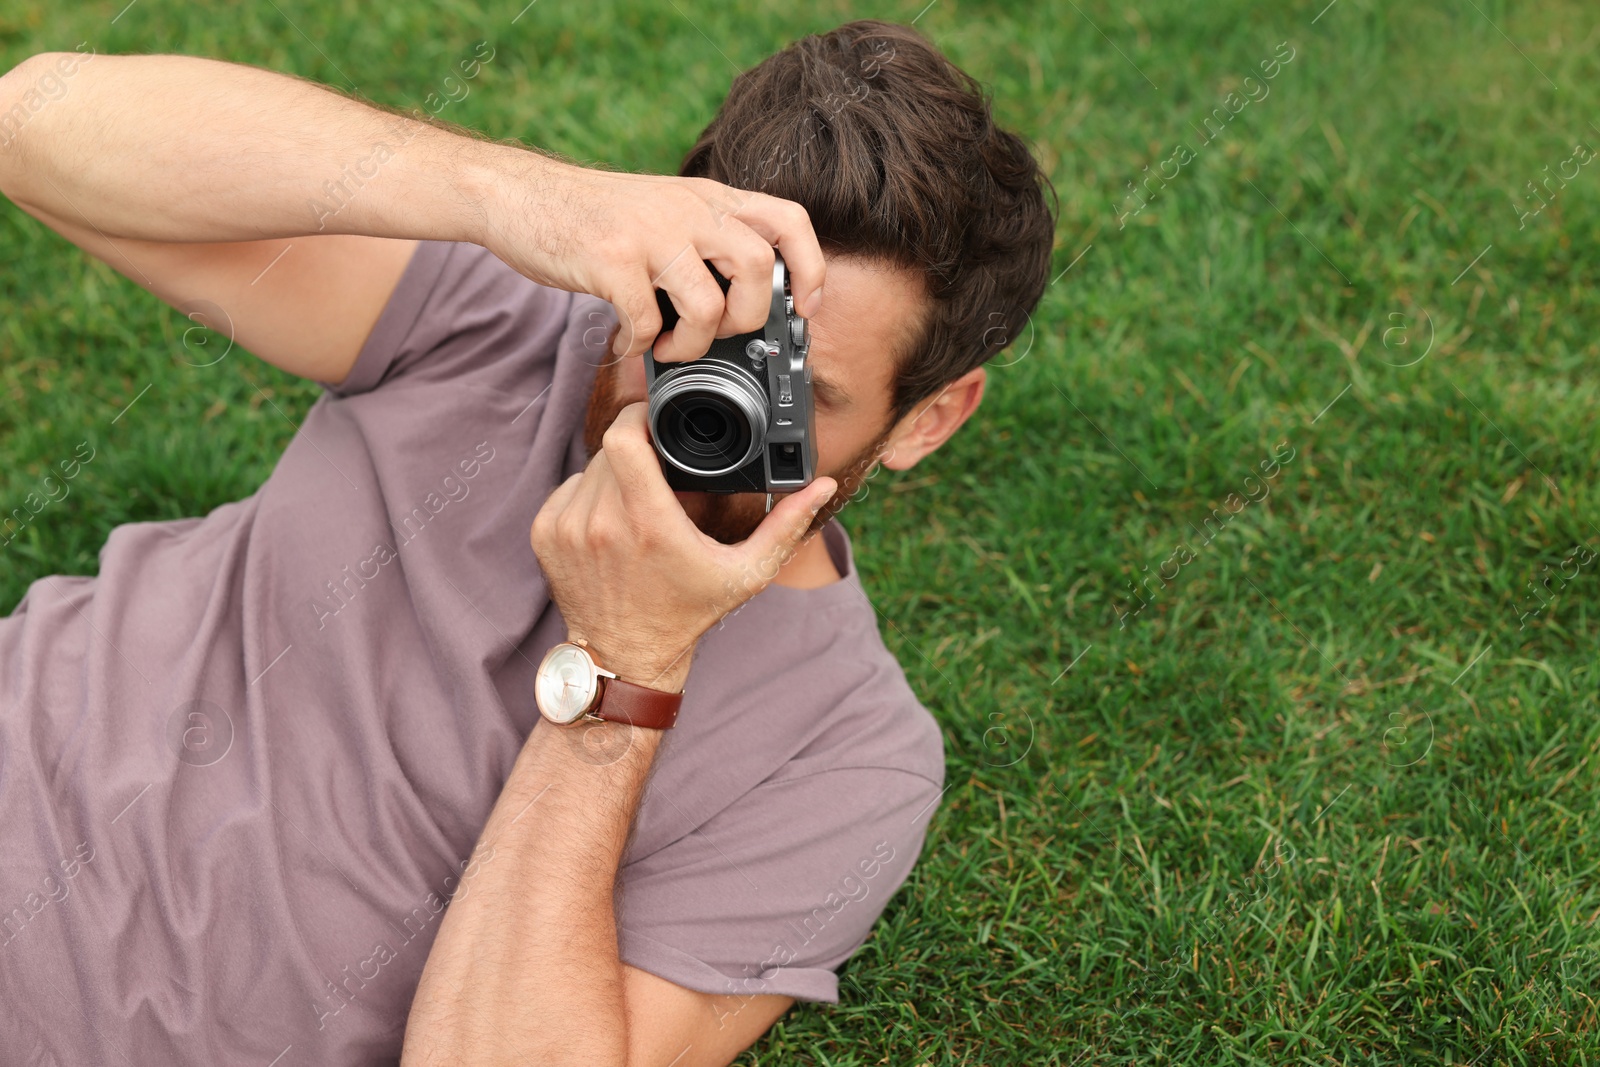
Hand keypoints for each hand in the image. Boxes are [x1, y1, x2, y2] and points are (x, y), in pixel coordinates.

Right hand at [482, 151, 824, 362]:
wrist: (518, 194)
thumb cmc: (592, 216)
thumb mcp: (664, 210)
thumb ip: (704, 240)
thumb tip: (742, 302)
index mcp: (708, 198)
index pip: (789, 219)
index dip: (811, 268)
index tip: (804, 308)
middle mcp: (686, 209)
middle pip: (758, 267)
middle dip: (748, 318)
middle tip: (721, 334)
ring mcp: (649, 233)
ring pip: (708, 304)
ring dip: (693, 344)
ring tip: (669, 346)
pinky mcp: (610, 259)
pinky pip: (644, 321)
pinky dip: (639, 345)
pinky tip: (628, 342)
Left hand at [530, 404, 835, 691]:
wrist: (625, 656)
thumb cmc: (687, 612)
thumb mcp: (745, 573)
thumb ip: (785, 526)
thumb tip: (820, 486)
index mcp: (648, 523)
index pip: (625, 437)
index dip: (640, 415)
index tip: (658, 417)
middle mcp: (600, 522)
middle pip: (611, 448)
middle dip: (637, 450)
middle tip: (659, 470)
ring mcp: (567, 529)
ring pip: (589, 467)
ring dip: (613, 473)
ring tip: (638, 502)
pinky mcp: (546, 535)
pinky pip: (568, 488)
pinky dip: (590, 494)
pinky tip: (612, 520)